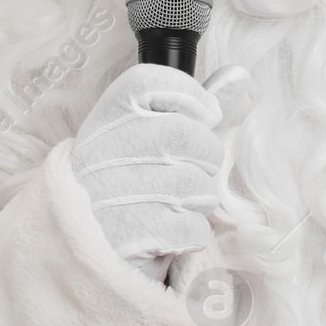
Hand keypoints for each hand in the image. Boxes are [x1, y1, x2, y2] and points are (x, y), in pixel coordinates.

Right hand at [70, 64, 226, 280]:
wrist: (86, 250)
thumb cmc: (128, 184)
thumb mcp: (146, 137)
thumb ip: (190, 106)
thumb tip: (238, 75)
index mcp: (104, 119)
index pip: (149, 81)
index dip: (190, 96)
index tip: (205, 115)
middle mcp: (100, 151)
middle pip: (185, 135)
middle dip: (207, 157)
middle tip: (194, 170)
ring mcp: (108, 195)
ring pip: (194, 186)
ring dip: (200, 200)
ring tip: (177, 204)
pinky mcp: (123, 238)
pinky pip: (190, 228)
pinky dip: (192, 233)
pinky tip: (170, 231)